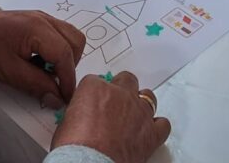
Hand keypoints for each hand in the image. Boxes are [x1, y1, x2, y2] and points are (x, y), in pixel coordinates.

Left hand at [0, 10, 85, 108]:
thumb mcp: (9, 72)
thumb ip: (36, 85)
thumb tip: (57, 99)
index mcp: (38, 29)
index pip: (65, 54)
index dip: (68, 78)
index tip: (65, 98)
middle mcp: (45, 19)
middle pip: (75, 41)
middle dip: (70, 65)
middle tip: (53, 82)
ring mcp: (42, 17)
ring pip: (70, 36)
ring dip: (65, 57)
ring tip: (45, 71)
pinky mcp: (38, 20)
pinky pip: (59, 34)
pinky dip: (57, 49)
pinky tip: (39, 61)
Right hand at [52, 71, 170, 162]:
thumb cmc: (75, 148)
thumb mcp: (66, 122)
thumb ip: (79, 111)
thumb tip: (80, 117)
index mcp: (95, 88)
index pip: (96, 81)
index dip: (95, 94)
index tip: (93, 103)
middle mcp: (120, 94)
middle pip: (126, 80)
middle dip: (121, 89)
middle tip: (113, 104)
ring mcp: (138, 111)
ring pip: (147, 96)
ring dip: (141, 104)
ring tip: (133, 116)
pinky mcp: (151, 132)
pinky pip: (163, 124)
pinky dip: (158, 127)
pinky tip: (150, 131)